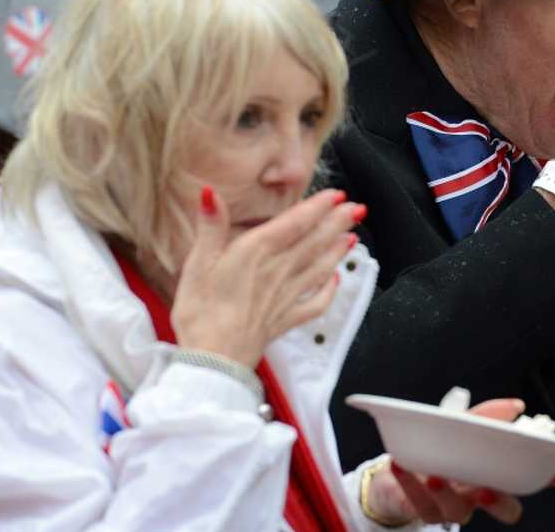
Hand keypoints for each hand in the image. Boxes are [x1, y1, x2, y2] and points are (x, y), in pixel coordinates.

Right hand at [171, 187, 359, 367]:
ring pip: (320, 268)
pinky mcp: (285, 319)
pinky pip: (315, 304)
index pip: (295, 223)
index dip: (318, 207)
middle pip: (314, 242)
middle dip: (338, 223)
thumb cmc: (201, 312)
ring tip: (353, 236)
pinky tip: (335, 281)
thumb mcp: (197, 263)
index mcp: (257, 252)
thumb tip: (211, 193)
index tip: (337, 195)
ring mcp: (285, 297)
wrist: (213, 361)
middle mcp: (278, 271)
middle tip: (358, 209)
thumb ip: (210, 226)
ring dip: (338, 250)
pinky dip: (329, 291)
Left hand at [363, 400, 528, 525]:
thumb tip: (517, 406)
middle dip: (500, 503)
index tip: (551, 475)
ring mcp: (451, 505)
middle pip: (504, 509)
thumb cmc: (438, 445)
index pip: (522, 482)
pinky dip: (410, 484)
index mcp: (490, 474)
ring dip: (447, 493)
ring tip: (435, 475)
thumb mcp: (461, 423)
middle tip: (487, 488)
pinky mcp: (423, 509)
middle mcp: (476, 494)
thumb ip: (487, 416)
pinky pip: (420, 504)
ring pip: (458, 511)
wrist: (398, 464)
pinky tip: (400, 465)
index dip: (540, 480)